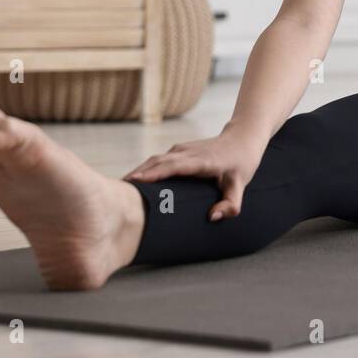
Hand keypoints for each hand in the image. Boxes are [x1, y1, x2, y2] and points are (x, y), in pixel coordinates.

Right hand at [124, 123, 263, 221]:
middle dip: (137, 176)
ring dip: (137, 173)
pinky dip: (143, 171)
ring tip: (118, 191)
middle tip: (116, 193)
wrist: (241, 139)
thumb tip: (213, 217)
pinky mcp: (176, 152)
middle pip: (157, 163)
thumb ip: (231, 204)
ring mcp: (180, 150)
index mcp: (201, 161)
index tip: (135, 181)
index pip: (174, 166)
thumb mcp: (240, 186)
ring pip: (153, 161)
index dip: (154, 173)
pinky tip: (131, 185)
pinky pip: (156, 161)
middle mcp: (187, 153)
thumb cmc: (241, 165)